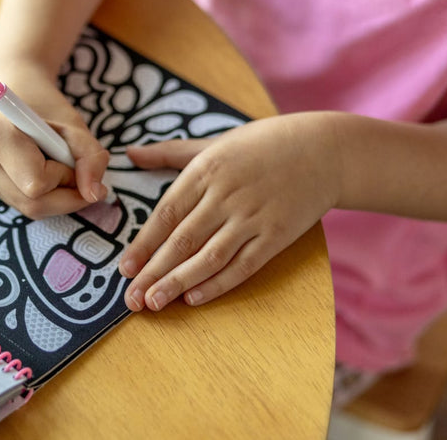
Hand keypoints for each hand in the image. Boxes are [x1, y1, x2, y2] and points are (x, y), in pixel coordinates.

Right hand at [0, 72, 109, 217]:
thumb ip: (90, 157)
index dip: (65, 177)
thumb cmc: (45, 102)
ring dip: (56, 195)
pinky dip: (43, 194)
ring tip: (59, 165)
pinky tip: (44, 169)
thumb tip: (95, 194)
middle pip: (32, 205)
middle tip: (76, 169)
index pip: (36, 183)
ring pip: (27, 209)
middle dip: (65, 194)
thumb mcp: (74, 124)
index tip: (73, 156)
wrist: (13, 85)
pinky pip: (21, 203)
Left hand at [117, 113, 339, 310]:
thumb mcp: (213, 142)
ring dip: (179, 282)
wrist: (322, 150)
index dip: (144, 243)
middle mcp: (225, 195)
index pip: (166, 213)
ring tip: (155, 303)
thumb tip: (130, 154)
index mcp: (205, 169)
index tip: (124, 267)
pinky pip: (243, 266)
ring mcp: (252, 217)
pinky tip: (194, 298)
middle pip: (182, 240)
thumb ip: (170, 152)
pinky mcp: (276, 235)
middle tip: (131, 298)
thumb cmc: (261, 143)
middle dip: (153, 271)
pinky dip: (217, 284)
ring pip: (209, 257)